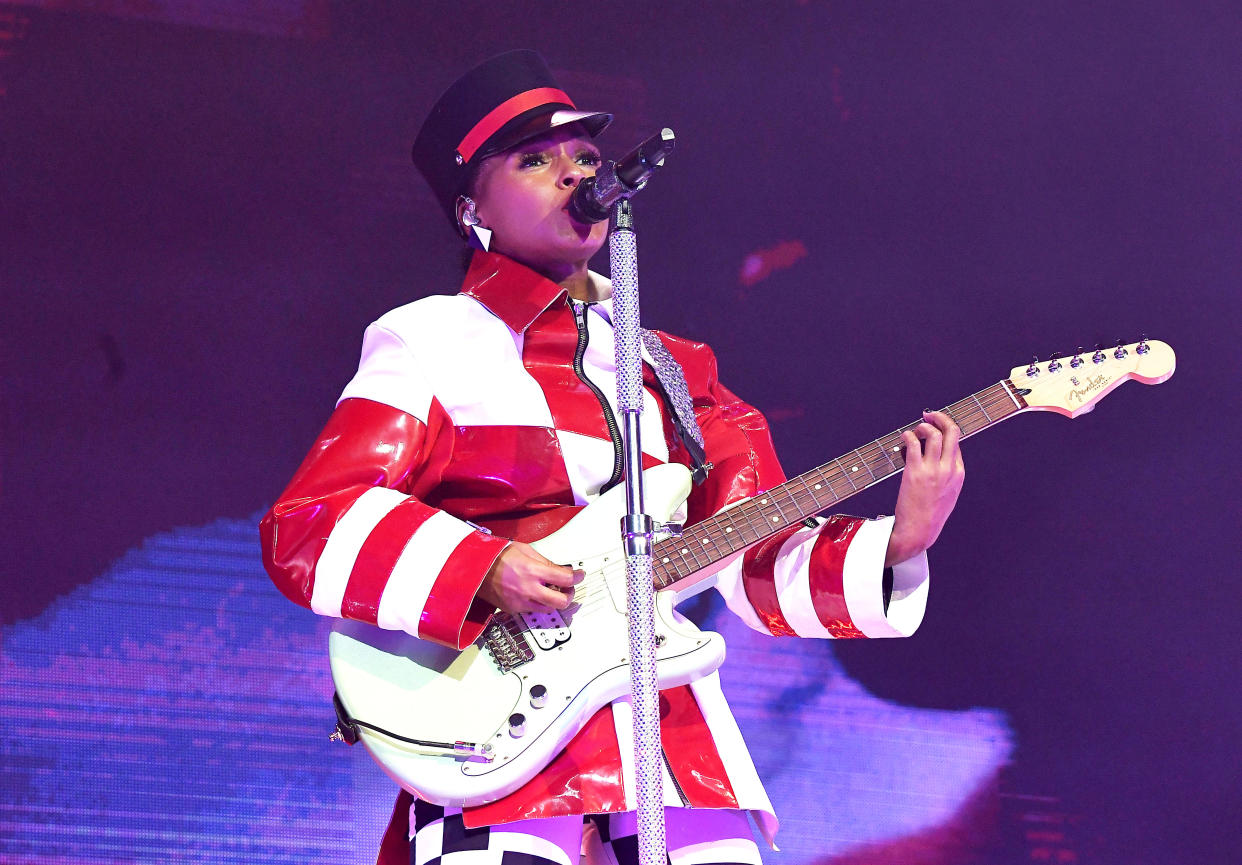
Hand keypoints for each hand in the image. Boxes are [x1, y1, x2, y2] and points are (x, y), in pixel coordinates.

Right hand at [477, 542, 581, 614]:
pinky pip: (532, 610)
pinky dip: (537, 603)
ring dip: (553, 600)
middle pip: (561, 602)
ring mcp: (520, 602)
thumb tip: (559, 570)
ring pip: (548, 609)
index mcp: (532, 571)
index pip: (565, 579)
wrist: (474, 568)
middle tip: (568, 588)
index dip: (577, 577)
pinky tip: (534, 593)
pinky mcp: (513, 609)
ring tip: (550, 590)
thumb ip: (544, 562)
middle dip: (569, 594)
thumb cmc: (496, 556)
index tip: (579, 575)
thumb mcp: (525, 550)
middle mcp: (528, 589)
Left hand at [886, 410, 964, 566]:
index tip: (934, 427)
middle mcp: (949, 469)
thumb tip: (936, 457)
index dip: (944, 431)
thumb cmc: (930, 514)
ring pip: (933, 434)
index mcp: (959, 474)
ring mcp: (933, 470)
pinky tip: (903, 439)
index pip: (957, 442)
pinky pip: (912, 444)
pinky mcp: (915, 472)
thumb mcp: (947, 493)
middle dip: (940, 418)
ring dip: (922, 427)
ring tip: (914, 430)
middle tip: (928, 416)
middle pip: (952, 432)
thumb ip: (946, 475)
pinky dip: (907, 436)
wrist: (919, 531)